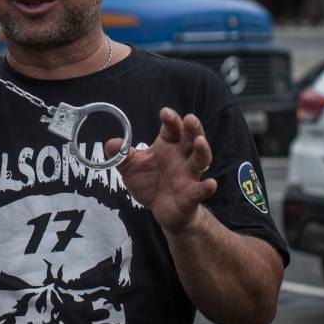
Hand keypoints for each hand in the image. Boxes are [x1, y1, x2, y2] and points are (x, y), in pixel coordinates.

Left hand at [111, 108, 215, 232]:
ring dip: (202, 150)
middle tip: (190, 119)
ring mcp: (189, 175)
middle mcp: (181, 157)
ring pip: (200, 160)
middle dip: (193, 128)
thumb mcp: (130, 167)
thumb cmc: (149, 182)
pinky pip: (200, 190)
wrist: (160, 210)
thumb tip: (112, 143)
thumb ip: (120, 155)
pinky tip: (211, 184)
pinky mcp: (192, 195)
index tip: (165, 113)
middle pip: (192, 139)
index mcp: (168, 146)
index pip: (172, 129)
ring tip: (200, 142)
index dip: (170, 120)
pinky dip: (206, 188)